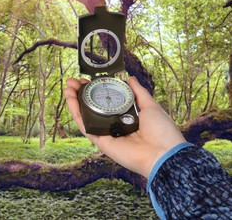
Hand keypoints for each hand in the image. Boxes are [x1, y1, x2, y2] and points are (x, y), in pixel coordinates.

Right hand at [64, 76, 185, 177]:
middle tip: (73, 81)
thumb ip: (138, 92)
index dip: (96, 90)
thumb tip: (130, 78)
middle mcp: (114, 124)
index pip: (106, 101)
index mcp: (126, 116)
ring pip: (85, 116)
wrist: (163, 153)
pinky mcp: (100, 141)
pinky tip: (71, 100)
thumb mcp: (150, 106)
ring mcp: (106, 133)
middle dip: (81, 93)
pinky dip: (76, 113)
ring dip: (74, 101)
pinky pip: (85, 126)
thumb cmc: (161, 131)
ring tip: (68, 87)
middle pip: (92, 107)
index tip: (88, 79)